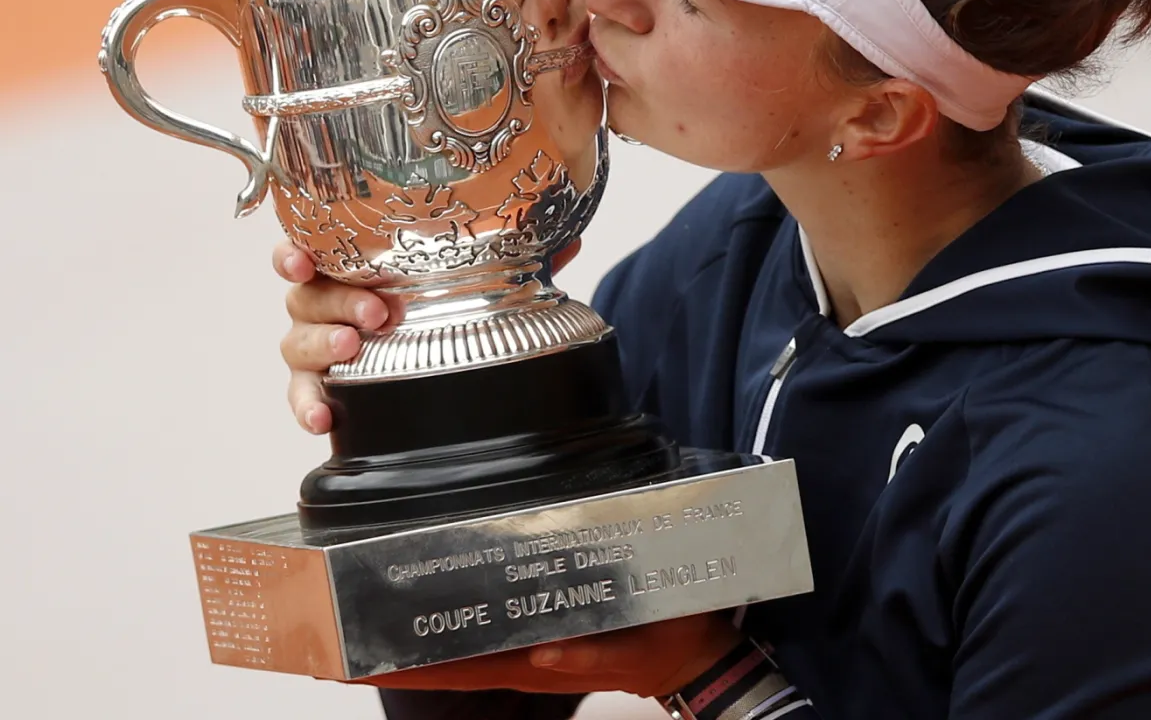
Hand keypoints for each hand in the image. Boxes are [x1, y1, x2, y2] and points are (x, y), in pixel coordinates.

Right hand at [275, 238, 582, 433]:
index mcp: (354, 265)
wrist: (441, 351)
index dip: (297, 252)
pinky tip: (324, 418)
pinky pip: (303, 396)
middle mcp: (328, 301)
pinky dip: (308, 406)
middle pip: (307, 297)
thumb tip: (567, 242)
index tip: (305, 259)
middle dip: (337, 303)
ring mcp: (322, 344)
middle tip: (376, 313)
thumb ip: (514, 258)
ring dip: (323, 345)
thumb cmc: (438, 302)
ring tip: (353, 348)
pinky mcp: (324, 386)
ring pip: (297, 343)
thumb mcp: (478, 277)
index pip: (311, 248)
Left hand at [362, 611, 742, 697]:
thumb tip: (544, 654)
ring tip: (354, 626)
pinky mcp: (540, 634)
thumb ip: (592, 656)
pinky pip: (482, 634)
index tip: (347, 663)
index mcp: (536, 664)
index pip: (454, 669)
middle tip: (323, 640)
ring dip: (404, 643)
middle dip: (380, 655)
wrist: (692, 653)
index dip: (399, 666)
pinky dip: (444, 631)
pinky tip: (420, 616)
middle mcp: (521, 658)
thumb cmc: (667, 643)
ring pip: (454, 650)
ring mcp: (527, 648)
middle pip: (439, 662)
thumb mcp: (638, 650)